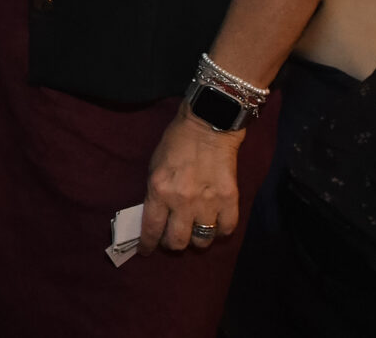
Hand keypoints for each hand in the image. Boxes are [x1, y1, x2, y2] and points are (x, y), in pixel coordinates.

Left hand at [138, 103, 243, 253]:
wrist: (209, 124)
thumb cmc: (177, 142)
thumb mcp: (155, 166)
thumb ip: (156, 193)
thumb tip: (156, 217)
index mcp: (159, 190)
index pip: (151, 228)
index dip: (147, 244)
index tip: (145, 250)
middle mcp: (182, 201)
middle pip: (177, 241)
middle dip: (172, 244)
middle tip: (172, 239)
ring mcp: (207, 202)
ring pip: (201, 240)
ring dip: (196, 239)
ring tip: (194, 231)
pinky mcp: (230, 200)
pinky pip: (225, 229)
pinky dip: (219, 231)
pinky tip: (215, 224)